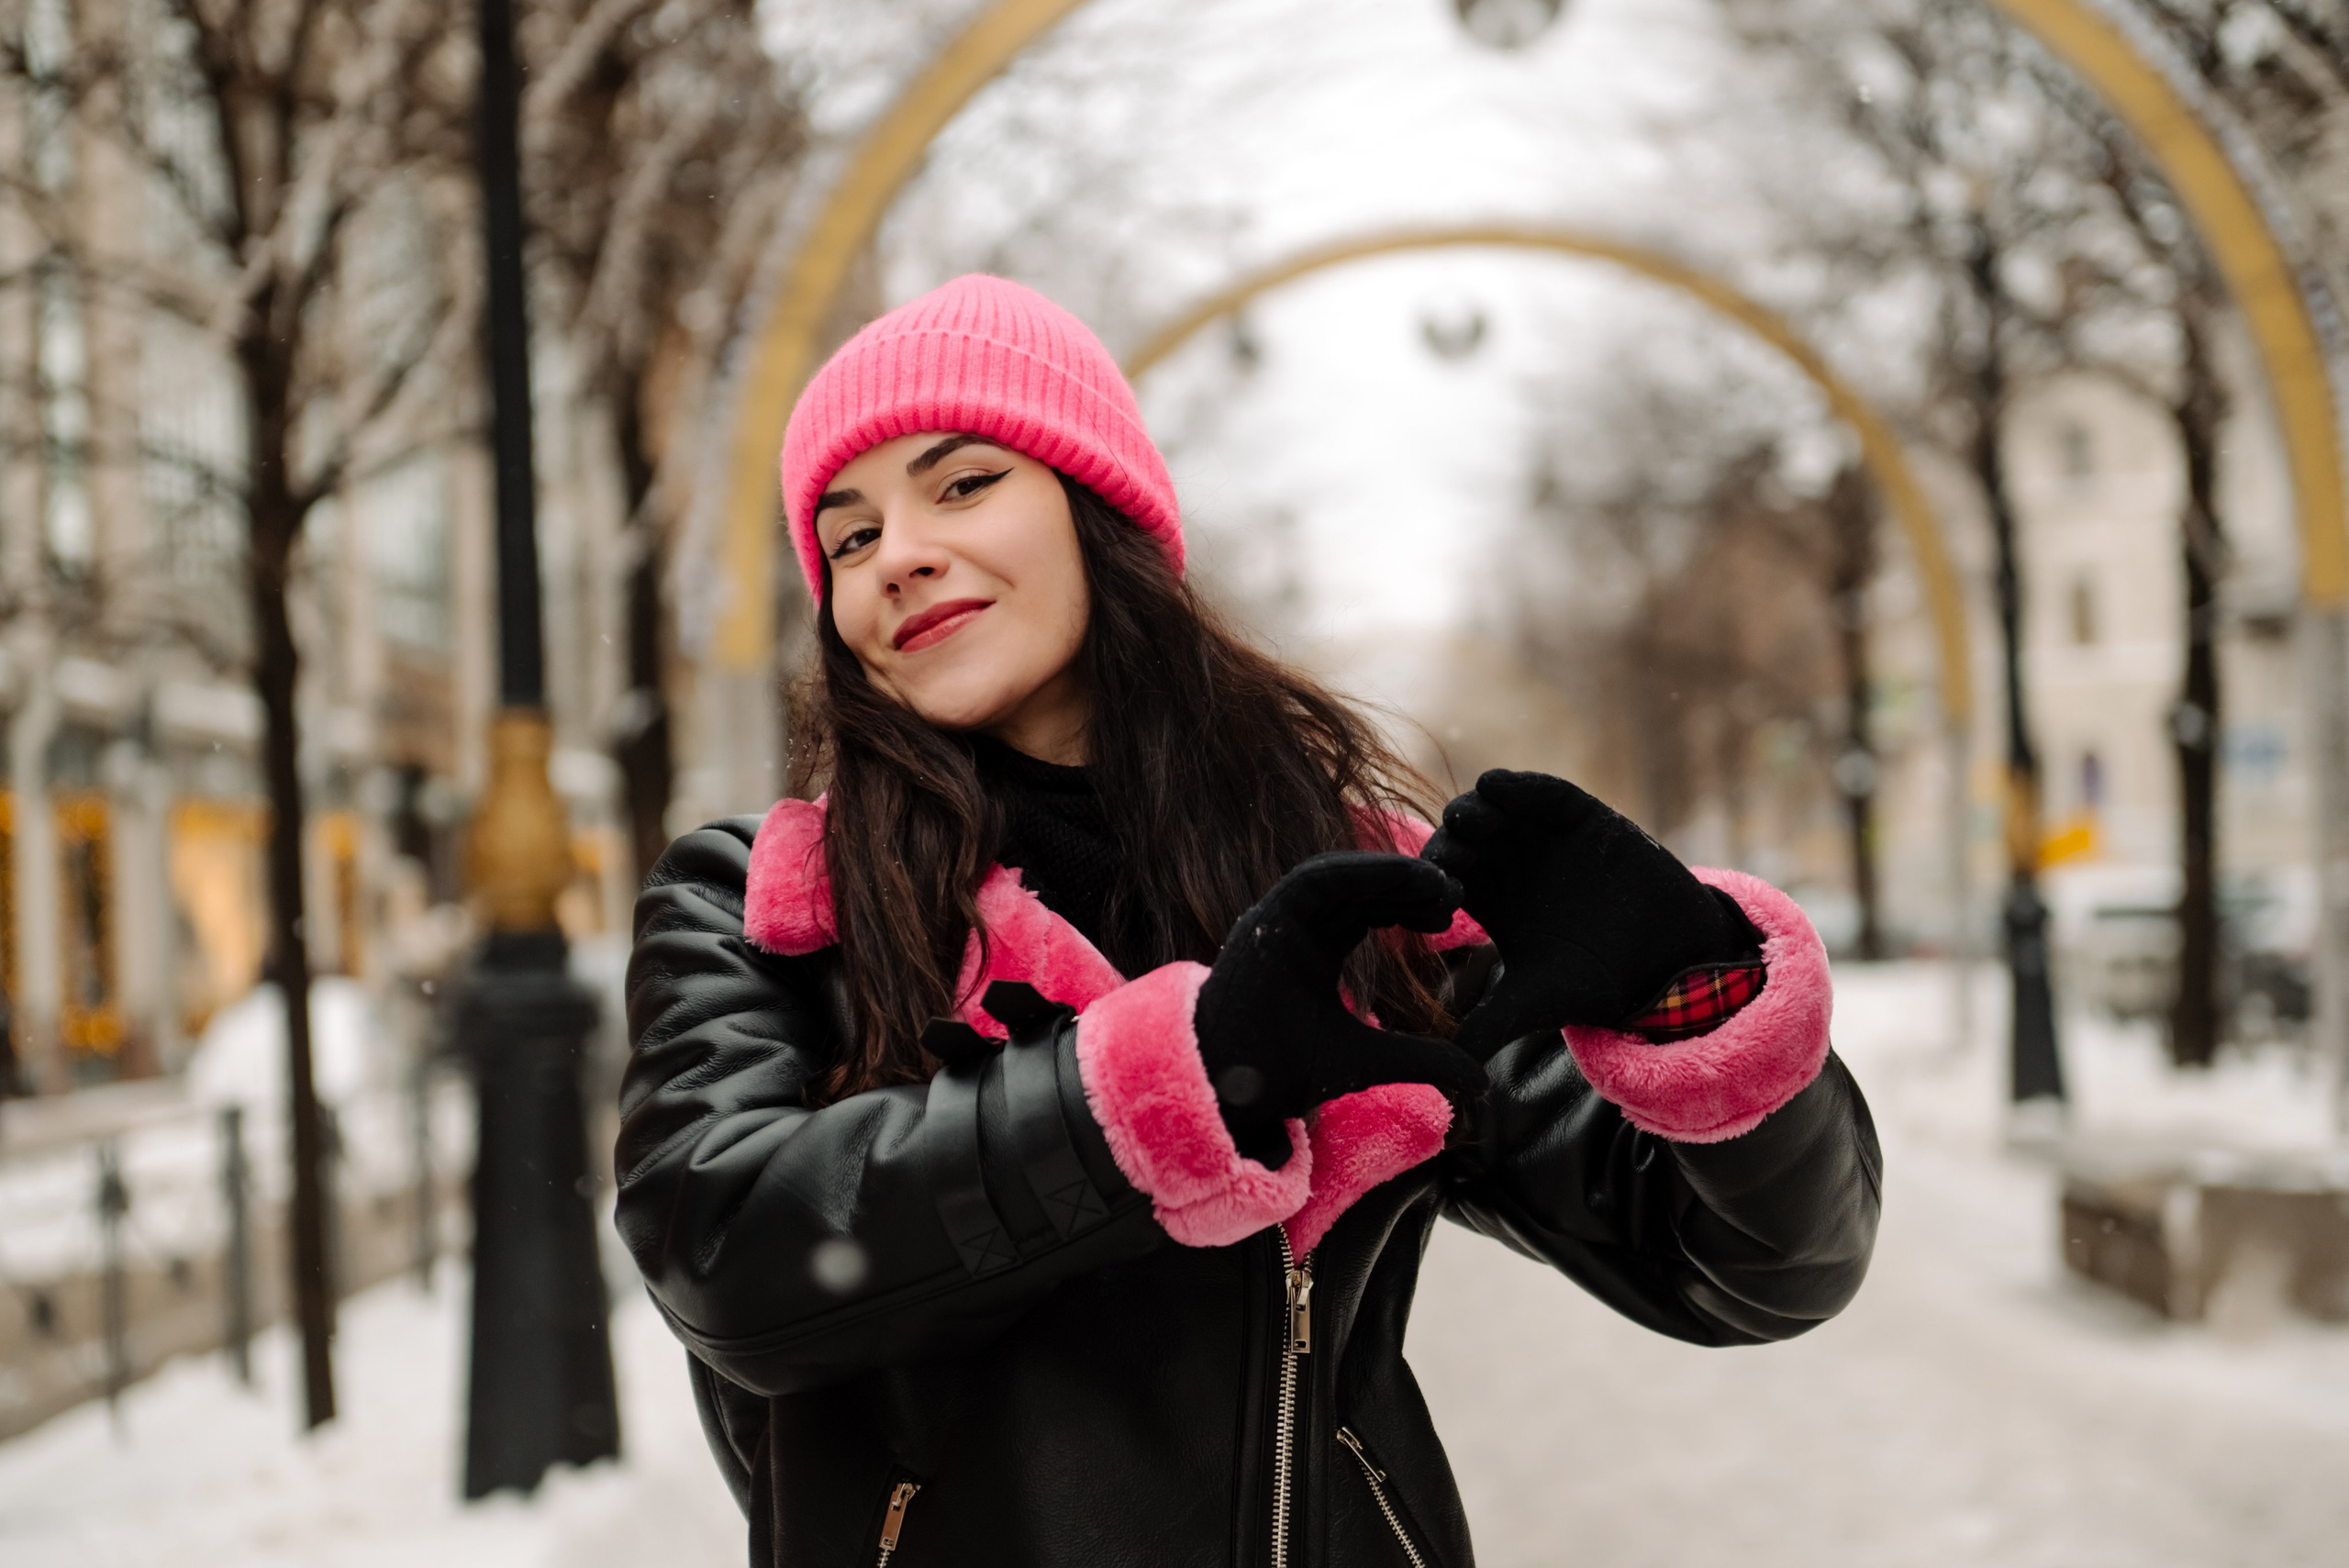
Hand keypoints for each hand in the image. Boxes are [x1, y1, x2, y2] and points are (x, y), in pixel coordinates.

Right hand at [1196, 852, 1488, 1166]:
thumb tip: (1481, 1080)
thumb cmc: (1281, 1077)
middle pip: (1356, 890)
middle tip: (1454, 892)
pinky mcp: (1263, 919)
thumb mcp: (1368, 1062)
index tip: (1448, 917)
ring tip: (1436, 883)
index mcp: (1312, 954)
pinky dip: (1356, 871)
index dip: (1406, 907)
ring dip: (1388, 874)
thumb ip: (1421, 1060)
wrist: (1227, 1091)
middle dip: (1404, 886)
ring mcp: (1276, 922)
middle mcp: (1294, 932)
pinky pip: (1313, 879)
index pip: (1365, 913)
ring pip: (1339, 876)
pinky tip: (1399, 879)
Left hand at [1422, 771, 1759, 1058]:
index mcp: (1488, 900)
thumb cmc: (1596, 981)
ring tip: (1469, 822)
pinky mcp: (1578, 816)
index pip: (1443, 879)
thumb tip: (1445, 1071)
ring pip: (1492, 809)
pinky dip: (1519, 785)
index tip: (1433, 904)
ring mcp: (1540, 836)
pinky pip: (1540, 792)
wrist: (1665, 960)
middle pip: (1460, 839)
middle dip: (1449, 844)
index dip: (1431, 884)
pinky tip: (1498, 786)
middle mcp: (1508, 863)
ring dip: (1474, 810)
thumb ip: (1488, 1027)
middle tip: (1448, 860)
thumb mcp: (1534, 1004)